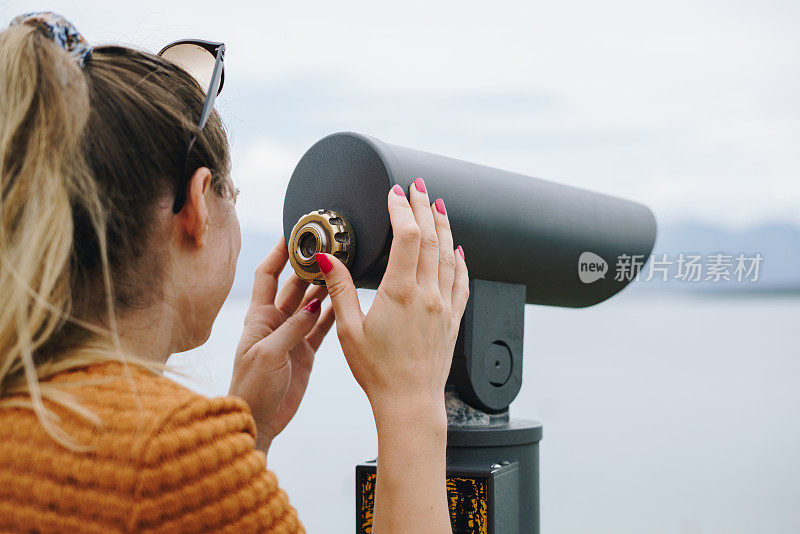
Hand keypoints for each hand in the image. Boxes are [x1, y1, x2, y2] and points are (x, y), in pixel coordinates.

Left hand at [229, 237, 334, 454]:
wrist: (257, 421)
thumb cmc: (252, 389)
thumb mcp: (269, 355)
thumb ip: (292, 329)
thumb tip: (313, 304)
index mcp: (258, 318)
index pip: (266, 275)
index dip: (277, 253)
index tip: (292, 234)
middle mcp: (274, 322)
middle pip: (293, 286)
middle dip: (308, 267)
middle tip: (328, 250)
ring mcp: (291, 336)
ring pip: (310, 304)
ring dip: (324, 288)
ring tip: (342, 269)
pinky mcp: (304, 352)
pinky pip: (320, 327)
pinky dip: (332, 314)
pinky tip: (345, 301)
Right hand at [316, 178, 468, 418]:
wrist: (410, 402)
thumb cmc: (378, 372)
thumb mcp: (349, 330)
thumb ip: (340, 290)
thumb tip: (328, 259)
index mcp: (401, 293)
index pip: (406, 237)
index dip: (401, 209)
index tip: (395, 192)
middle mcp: (428, 295)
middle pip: (430, 239)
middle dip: (424, 208)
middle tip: (419, 187)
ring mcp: (444, 306)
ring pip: (449, 255)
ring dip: (444, 227)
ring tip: (439, 207)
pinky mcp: (453, 319)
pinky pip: (462, 281)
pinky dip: (460, 260)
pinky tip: (458, 249)